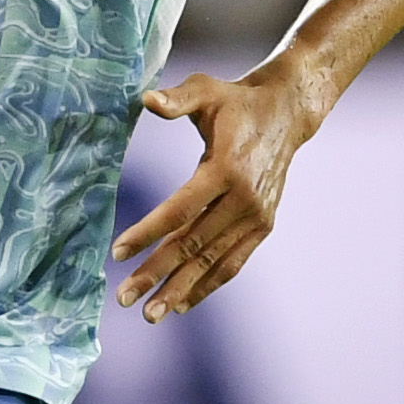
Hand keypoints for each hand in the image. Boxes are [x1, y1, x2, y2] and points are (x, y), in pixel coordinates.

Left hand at [111, 67, 319, 322]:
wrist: (286, 114)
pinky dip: (208, 284)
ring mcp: (256, 217)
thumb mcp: (206, 89)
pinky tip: (182, 303)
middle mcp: (244, 199)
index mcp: (226, 168)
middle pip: (193, 244)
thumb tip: (146, 99)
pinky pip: (232, 262)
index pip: (180, 209)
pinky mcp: (263, 226)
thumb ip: (177, 99)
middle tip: (125, 297)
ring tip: (151, 314)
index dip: (147, 232)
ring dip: (181, 289)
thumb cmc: (236, 102)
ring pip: (213, 261)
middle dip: (156, 273)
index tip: (118, 253)